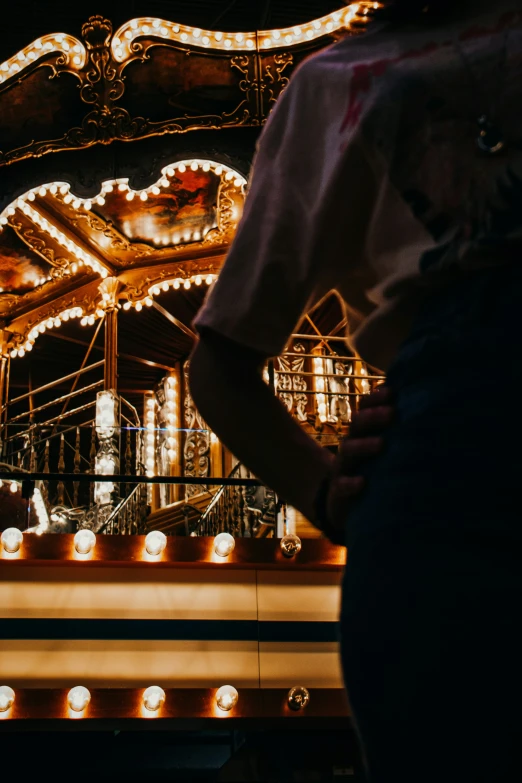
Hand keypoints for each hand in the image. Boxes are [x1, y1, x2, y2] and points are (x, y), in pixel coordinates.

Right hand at [325, 386, 393, 543]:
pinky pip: (341, 485)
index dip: (375, 399)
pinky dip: (350, 483)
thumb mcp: (384, 450)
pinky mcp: (339, 491)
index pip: (364, 408)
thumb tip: (431, 410)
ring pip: (348, 450)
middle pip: (357, 424)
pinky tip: (362, 482)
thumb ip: (399, 433)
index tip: (393, 392)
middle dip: (373, 417)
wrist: (347, 505)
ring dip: (364, 445)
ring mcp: (343, 467)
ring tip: (382, 444)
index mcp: (362, 432)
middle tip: (392, 413)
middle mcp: (351, 445)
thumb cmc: (374, 471)